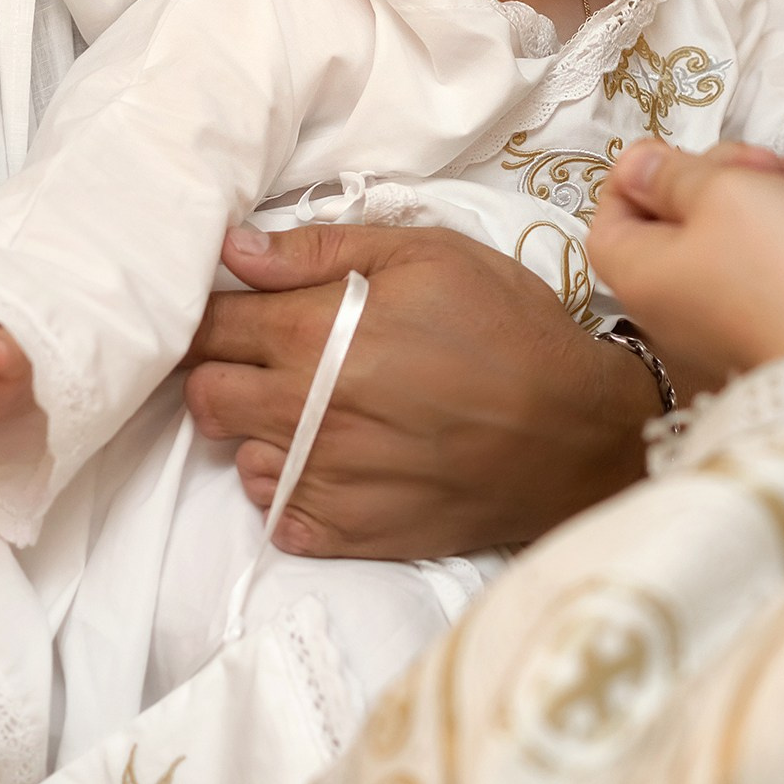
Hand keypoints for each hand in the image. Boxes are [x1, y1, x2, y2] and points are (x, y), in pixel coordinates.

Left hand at [181, 223, 663, 558]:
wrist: (578, 434)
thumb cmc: (509, 327)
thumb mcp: (430, 254)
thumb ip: (322, 248)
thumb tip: (235, 250)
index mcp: (316, 336)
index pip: (211, 325)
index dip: (213, 312)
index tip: (236, 309)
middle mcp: (303, 413)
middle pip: (205, 396)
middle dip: (222, 370)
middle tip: (272, 355)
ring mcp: (323, 481)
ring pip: (238, 458)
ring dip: (258, 431)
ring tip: (315, 409)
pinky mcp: (349, 535)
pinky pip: (276, 518)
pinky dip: (289, 489)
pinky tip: (334, 461)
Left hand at [587, 141, 783, 387]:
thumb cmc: (778, 264)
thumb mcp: (720, 192)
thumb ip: (672, 174)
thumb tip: (635, 167)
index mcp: (640, 269)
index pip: (612, 211)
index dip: (640, 171)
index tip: (684, 149)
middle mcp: (676, 295)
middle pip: (683, 212)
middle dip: (732, 170)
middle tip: (769, 159)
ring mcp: (731, 309)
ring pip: (745, 227)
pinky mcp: (783, 314)